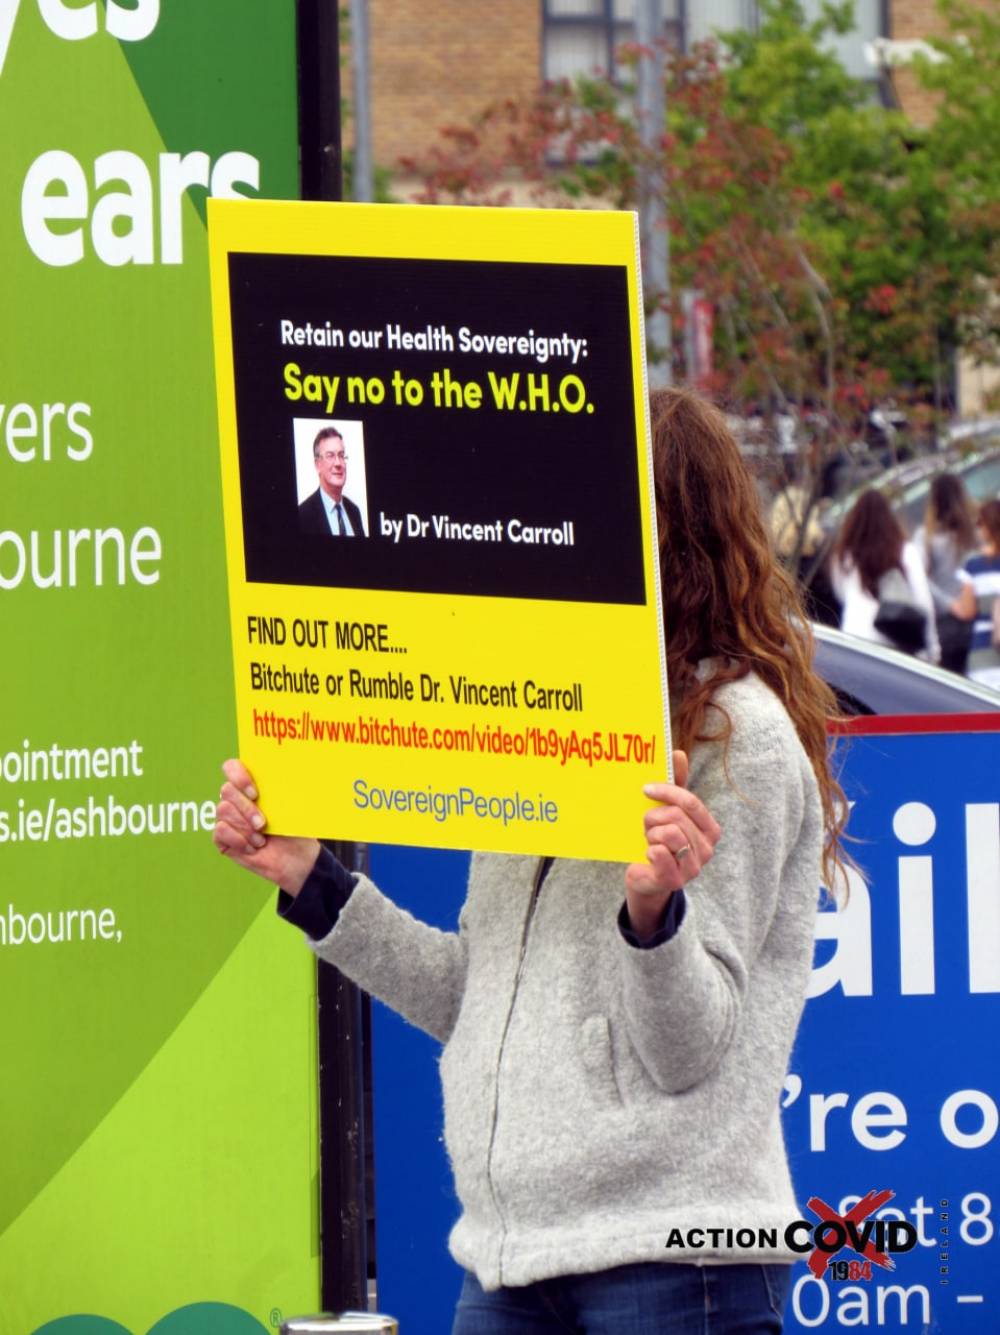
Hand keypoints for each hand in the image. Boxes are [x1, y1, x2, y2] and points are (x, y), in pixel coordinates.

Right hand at [213, 758, 319, 895]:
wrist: (294, 858)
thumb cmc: (293, 828)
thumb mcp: (291, 806)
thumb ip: (280, 788)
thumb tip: (282, 772)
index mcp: (251, 785)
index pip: (232, 767)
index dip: (239, 776)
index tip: (255, 793)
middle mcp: (235, 798)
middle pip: (227, 790)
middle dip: (246, 809)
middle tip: (262, 824)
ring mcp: (226, 817)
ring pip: (223, 810)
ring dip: (245, 827)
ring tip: (261, 839)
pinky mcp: (221, 837)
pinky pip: (220, 830)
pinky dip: (239, 840)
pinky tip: (252, 847)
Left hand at [624, 750, 721, 936]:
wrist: (646, 877)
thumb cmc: (659, 839)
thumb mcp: (667, 810)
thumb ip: (676, 784)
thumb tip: (678, 753)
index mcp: (710, 829)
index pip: (691, 802)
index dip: (667, 792)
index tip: (646, 789)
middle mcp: (707, 849)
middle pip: (676, 817)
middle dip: (654, 817)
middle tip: (648, 826)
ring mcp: (694, 867)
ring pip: (668, 833)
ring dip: (650, 834)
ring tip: (649, 841)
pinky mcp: (675, 881)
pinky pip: (660, 854)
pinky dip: (649, 850)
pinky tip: (649, 854)